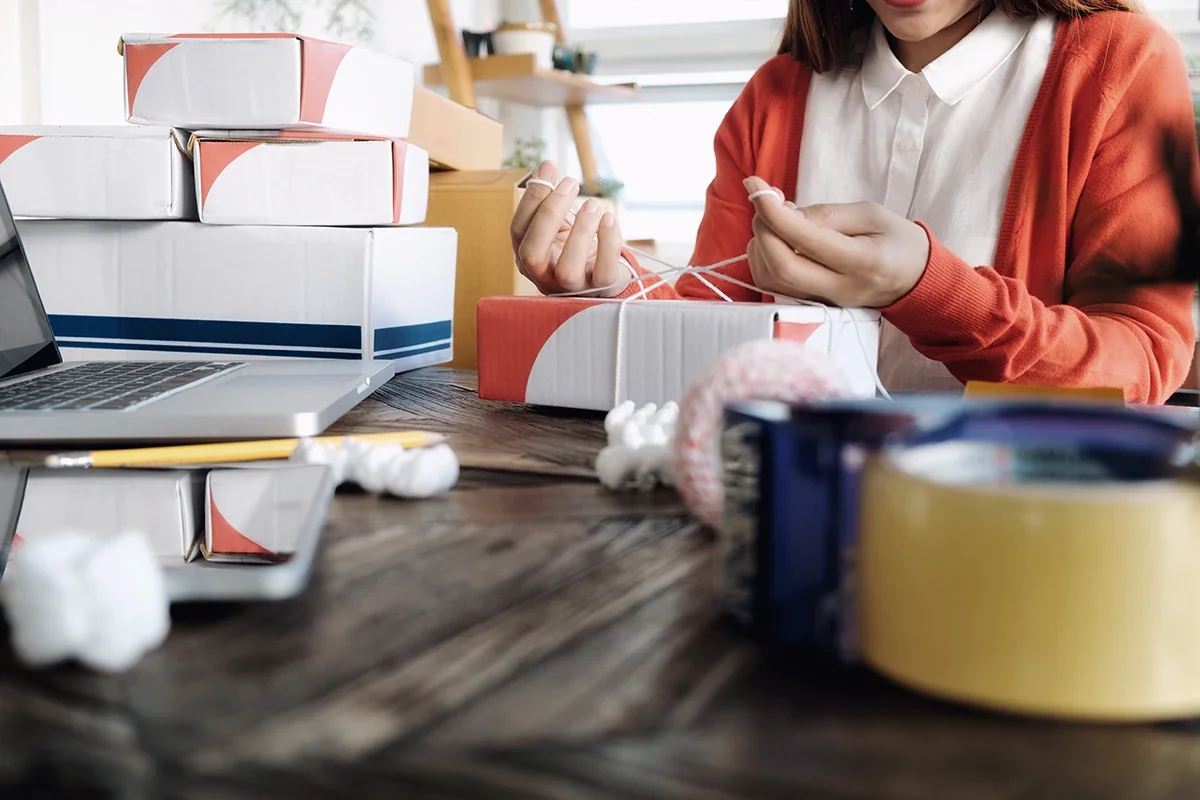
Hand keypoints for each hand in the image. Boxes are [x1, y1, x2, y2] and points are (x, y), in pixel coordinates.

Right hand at [509, 161, 629, 296]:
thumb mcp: (558, 225)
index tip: (550, 168)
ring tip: (593, 204)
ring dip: (580, 231)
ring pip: (567, 269)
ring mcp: (571, 289)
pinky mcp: (600, 291)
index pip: (517, 230)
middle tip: (570, 183)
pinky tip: (609, 219)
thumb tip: (547, 167)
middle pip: (532, 253)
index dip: (532, 197)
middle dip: (549, 214)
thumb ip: (549, 200)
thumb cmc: (577, 246)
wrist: (606, 275)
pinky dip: (608, 243)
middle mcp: (544, 277)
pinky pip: (604, 272)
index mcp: (527, 257)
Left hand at [743, 177, 929, 307]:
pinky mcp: (812, 305)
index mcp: (863, 261)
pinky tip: (777, 240)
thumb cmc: (898, 241)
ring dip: (760, 245)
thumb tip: (785, 213)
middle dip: (762, 229)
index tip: (755, 184)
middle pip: (781, 267)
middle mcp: (840, 288)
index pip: (805, 239)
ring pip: (772, 280)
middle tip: (766, 202)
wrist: (916, 280)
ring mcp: (825, 302)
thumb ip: (828, 214)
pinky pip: (775, 286)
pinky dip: (764, 259)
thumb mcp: (873, 215)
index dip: (773, 211)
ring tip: (776, 220)